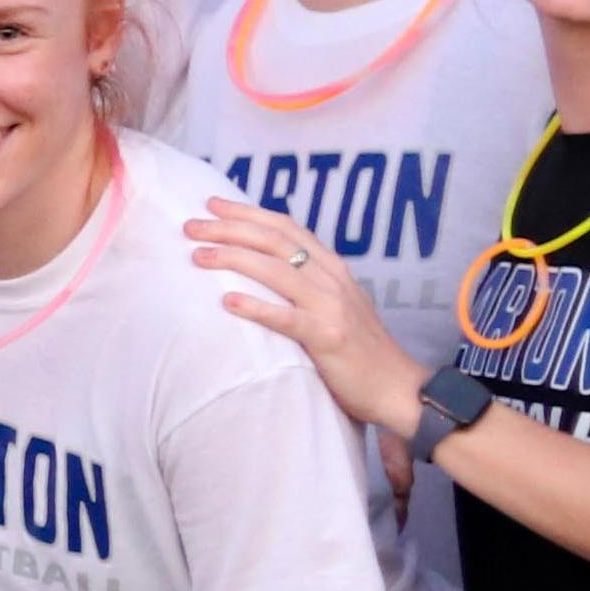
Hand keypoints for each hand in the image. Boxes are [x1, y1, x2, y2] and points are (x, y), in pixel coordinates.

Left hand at [186, 198, 432, 436]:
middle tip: (190, 226)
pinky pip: (287, 319)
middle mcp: (333, 280)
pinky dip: (257, 308)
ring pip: (277, 272)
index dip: (248, 212)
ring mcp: (333, 307)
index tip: (212, 204)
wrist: (399, 387)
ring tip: (198, 256)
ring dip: (234, 259)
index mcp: (333, 268)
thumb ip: (308, 284)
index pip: (286, 228)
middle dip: (230, 229)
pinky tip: (227, 302)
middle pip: (275, 242)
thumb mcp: (336, 305)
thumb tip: (265, 268)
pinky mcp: (330, 338)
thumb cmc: (359, 350)